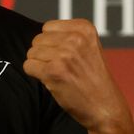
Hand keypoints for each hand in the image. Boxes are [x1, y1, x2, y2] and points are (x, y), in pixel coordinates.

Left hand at [24, 19, 133, 133]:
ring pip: (32, 53)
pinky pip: (29, 66)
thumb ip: (69, 36)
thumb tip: (39, 35)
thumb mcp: (90, 47)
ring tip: (58, 74)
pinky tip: (51, 80)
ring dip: (40, 65)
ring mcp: (64, 55)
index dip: (52, 43)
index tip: (66, 56)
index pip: (48, 27)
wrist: (104, 106)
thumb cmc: (94, 79)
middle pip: (38, 39)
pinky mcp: (54, 71)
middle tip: (61, 67)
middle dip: (44, 53)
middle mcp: (75, 38)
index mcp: (85, 28)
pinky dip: (35, 74)